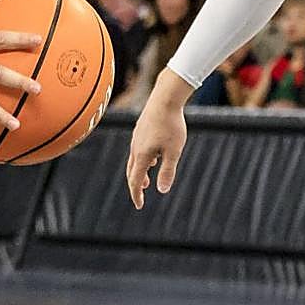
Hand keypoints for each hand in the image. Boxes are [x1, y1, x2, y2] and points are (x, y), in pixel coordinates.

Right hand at [126, 68, 190, 209]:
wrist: (165, 98)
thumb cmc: (172, 124)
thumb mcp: (174, 151)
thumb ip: (167, 172)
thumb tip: (162, 191)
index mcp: (142, 154)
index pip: (135, 181)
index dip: (136, 195)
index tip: (139, 206)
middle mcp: (136, 147)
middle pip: (131, 171)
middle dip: (135, 185)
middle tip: (140, 196)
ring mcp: (136, 137)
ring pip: (134, 159)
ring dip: (139, 172)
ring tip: (147, 180)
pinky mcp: (140, 129)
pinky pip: (137, 149)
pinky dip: (142, 159)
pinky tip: (153, 158)